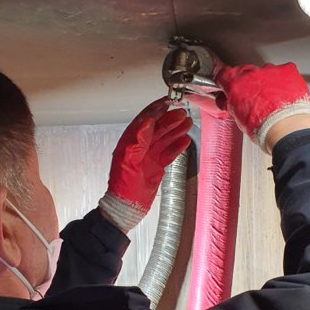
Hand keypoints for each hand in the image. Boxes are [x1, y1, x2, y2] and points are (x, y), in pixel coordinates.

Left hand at [98, 98, 191, 232]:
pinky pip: (168, 153)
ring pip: (164, 139)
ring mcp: (148, 157)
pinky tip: (185, 140)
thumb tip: (147, 121)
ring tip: (187, 123)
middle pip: (156, 128)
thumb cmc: (123, 187)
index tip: (167, 102)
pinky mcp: (155, 167)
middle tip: (182, 113)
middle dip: (169, 119)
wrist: (126, 207)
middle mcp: (139, 148)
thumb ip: (138, 140)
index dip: (155, 110)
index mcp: (129, 143)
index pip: (144, 121)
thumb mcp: (128, 160)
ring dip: (175, 130)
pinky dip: (177, 146)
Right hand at [216, 62, 309, 150]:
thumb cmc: (262, 128)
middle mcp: (251, 73)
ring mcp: (270, 71)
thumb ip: (231, 104)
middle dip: (247, 83)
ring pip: (265, 72)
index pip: (223, 74)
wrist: (286, 128)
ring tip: (272, 100)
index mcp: (235, 84)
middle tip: (254, 98)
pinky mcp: (288, 70)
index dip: (225, 79)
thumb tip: (228, 101)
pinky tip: (285, 94)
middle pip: (245, 72)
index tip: (227, 84)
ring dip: (266, 82)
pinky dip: (284, 80)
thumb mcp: (238, 118)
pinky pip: (284, 71)